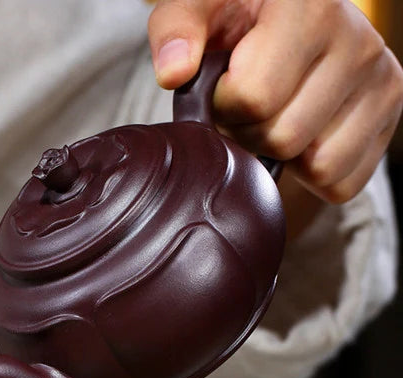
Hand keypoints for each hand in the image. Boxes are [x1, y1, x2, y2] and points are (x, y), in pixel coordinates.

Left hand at [148, 0, 402, 204]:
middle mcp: (359, 39)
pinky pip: (342, 181)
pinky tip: (301, 136)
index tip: (224, 88)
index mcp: (309, 6)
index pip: (254, 97)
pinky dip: (312, 174)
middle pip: (284, 138)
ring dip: (284, 157)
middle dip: (252, 134)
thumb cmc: (237, 19)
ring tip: (275, 118)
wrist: (286, 24)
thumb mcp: (198, 9)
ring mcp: (381, 77)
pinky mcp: (389, 112)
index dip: (225, 105)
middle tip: (247, 110)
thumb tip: (174, 72)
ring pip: (318, 165)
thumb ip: (176, 29)